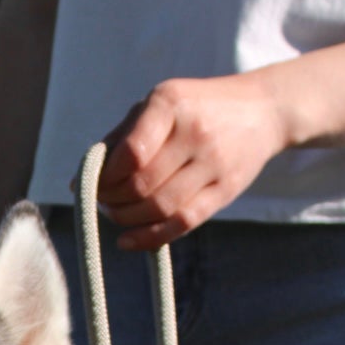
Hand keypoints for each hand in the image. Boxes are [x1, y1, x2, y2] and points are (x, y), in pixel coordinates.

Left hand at [95, 74, 289, 249]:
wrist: (265, 110)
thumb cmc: (197, 107)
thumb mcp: (160, 104)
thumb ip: (121, 137)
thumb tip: (80, 180)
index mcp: (171, 104)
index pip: (130, 153)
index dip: (104, 177)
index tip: (91, 184)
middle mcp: (195, 132)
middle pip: (142, 185)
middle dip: (112, 200)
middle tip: (102, 202)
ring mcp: (214, 163)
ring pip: (160, 207)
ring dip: (127, 219)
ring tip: (116, 214)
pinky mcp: (226, 190)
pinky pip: (183, 222)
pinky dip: (150, 238)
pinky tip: (129, 240)